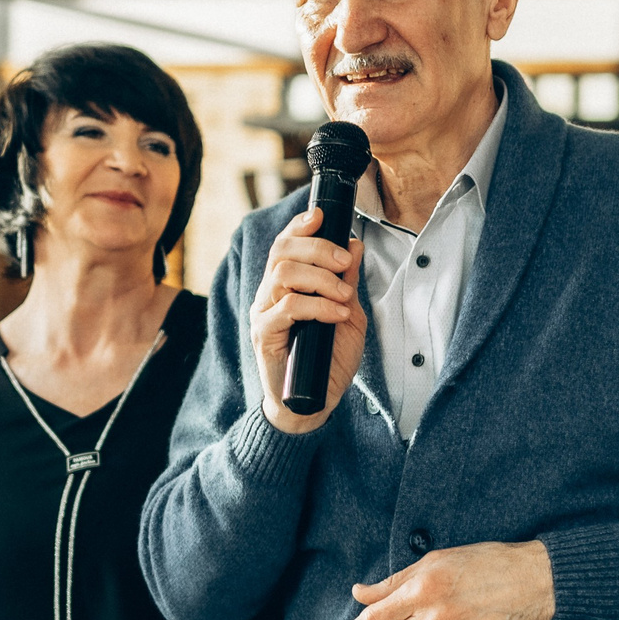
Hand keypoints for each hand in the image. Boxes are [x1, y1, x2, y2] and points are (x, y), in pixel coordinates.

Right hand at [250, 205, 365, 433]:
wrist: (314, 403)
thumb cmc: (328, 360)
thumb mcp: (348, 314)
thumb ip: (348, 282)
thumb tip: (355, 245)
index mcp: (286, 285)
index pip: (285, 244)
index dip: (300, 226)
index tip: (321, 216)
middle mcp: (270, 294)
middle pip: (282, 251)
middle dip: (317, 248)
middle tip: (345, 261)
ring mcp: (264, 313)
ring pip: (284, 273)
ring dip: (321, 277)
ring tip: (344, 295)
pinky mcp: (264, 334)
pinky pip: (288, 306)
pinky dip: (318, 305)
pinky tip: (337, 314)